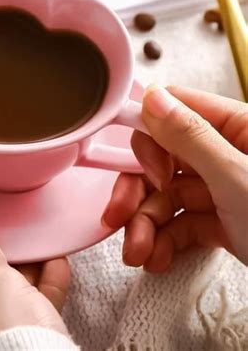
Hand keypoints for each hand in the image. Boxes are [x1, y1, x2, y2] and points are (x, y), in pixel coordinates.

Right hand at [102, 85, 247, 271]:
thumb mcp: (240, 179)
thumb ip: (192, 136)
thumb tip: (152, 98)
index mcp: (238, 128)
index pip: (176, 110)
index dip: (148, 134)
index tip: (132, 161)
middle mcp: (226, 153)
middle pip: (162, 159)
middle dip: (137, 191)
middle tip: (120, 215)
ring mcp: (222, 188)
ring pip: (166, 196)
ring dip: (145, 225)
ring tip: (139, 252)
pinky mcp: (220, 220)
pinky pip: (180, 223)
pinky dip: (164, 241)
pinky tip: (157, 258)